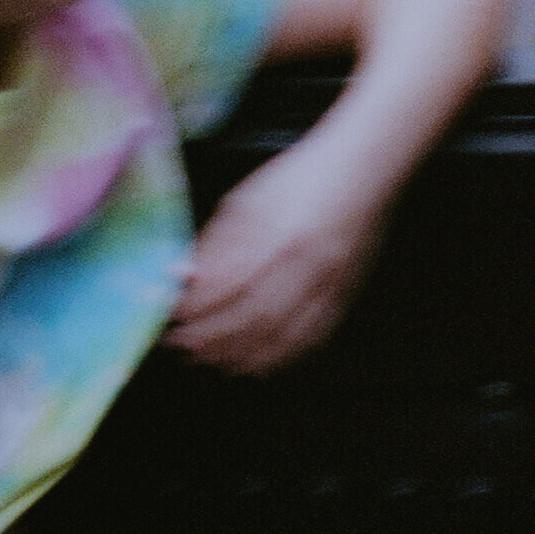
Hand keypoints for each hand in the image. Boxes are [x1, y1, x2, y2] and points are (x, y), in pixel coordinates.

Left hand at [162, 144, 386, 374]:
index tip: (171, 319)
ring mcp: (329, 284)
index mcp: (279, 236)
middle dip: (212, 339)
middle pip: (252, 318)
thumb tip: (181, 277)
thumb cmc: (302, 177)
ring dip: (241, 355)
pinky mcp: (343, 294)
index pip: (228, 287)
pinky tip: (257, 363)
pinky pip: (311, 337)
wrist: (363, 169)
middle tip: (182, 346)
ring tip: (211, 360)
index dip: (197, 310)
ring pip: (281, 335)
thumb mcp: (248, 200)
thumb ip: (215, 243)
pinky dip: (280, 357)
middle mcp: (306, 265)